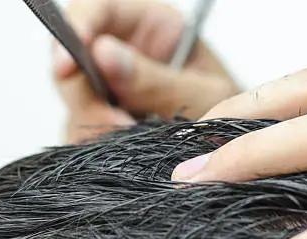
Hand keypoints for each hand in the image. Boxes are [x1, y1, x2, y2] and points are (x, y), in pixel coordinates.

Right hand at [54, 0, 238, 143]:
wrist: (240, 153)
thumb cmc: (233, 114)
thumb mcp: (204, 94)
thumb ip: (155, 80)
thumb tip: (102, 53)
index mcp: (150, 27)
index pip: (98, 11)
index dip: (74, 31)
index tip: (67, 65)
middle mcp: (122, 55)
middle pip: (73, 63)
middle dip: (88, 99)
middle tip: (118, 125)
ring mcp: (108, 92)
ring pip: (73, 104)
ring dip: (96, 128)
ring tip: (136, 144)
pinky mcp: (103, 124)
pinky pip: (82, 135)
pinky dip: (98, 150)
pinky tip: (127, 157)